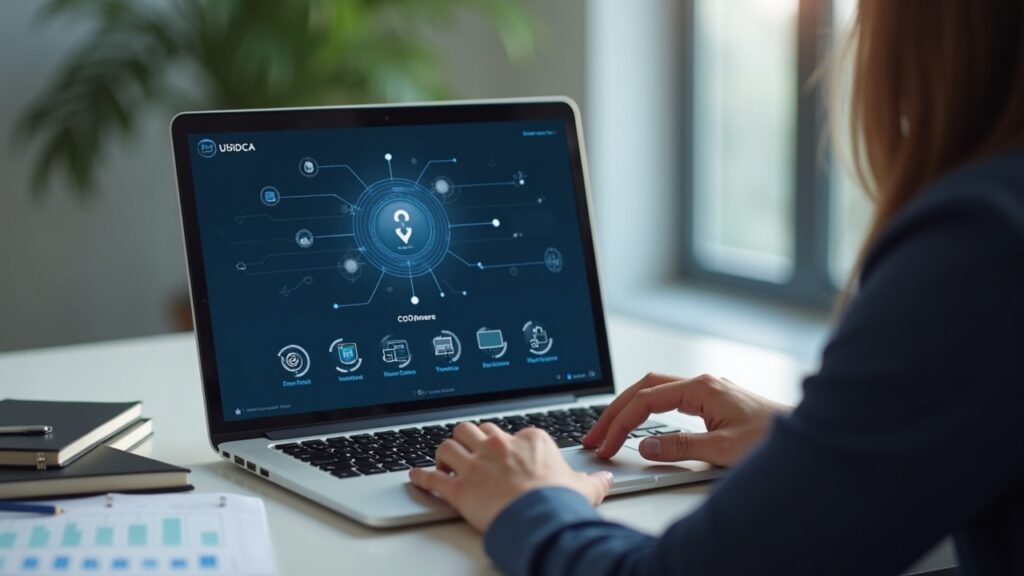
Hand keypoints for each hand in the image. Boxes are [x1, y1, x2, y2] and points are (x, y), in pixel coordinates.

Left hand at [409, 422, 613, 532]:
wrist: (541, 520)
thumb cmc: (560, 503)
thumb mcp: (584, 488)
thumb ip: (593, 480)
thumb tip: (605, 478)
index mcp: (527, 440)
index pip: (507, 430)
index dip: (501, 442)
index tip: (501, 452)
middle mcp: (498, 446)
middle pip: (473, 429)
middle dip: (468, 438)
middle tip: (468, 450)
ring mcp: (476, 465)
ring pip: (448, 445)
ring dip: (445, 453)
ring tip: (444, 460)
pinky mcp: (459, 488)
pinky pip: (432, 478)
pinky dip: (422, 477)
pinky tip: (416, 476)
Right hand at [582, 373, 789, 466]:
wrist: (812, 439)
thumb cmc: (774, 440)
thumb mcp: (723, 449)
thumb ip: (680, 447)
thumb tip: (644, 446)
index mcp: (701, 387)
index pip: (645, 399)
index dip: (620, 422)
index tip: (606, 444)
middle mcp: (703, 384)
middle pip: (644, 388)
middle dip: (615, 411)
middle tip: (594, 435)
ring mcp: (708, 392)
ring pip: (656, 391)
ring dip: (630, 410)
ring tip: (608, 431)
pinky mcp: (714, 403)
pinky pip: (670, 401)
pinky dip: (648, 412)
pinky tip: (641, 426)